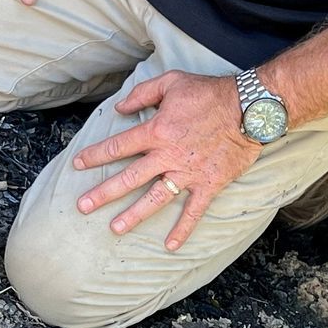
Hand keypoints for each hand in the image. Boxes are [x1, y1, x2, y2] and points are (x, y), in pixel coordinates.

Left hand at [72, 71, 259, 249]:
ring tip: (115, 228)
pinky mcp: (209, 184)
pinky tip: (171, 245)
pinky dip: (183, 229)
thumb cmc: (210, 92)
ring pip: (155, 198)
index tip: (78, 164)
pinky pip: (194, 210)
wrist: (250, 107)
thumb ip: (143, 94)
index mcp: (156, 130)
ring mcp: (188, 172)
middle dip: (103, 193)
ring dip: (134, 214)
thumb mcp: (172, 82)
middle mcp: (167, 155)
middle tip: (82, 206)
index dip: (96, 156)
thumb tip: (120, 107)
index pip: (119, 146)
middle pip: (129, 178)